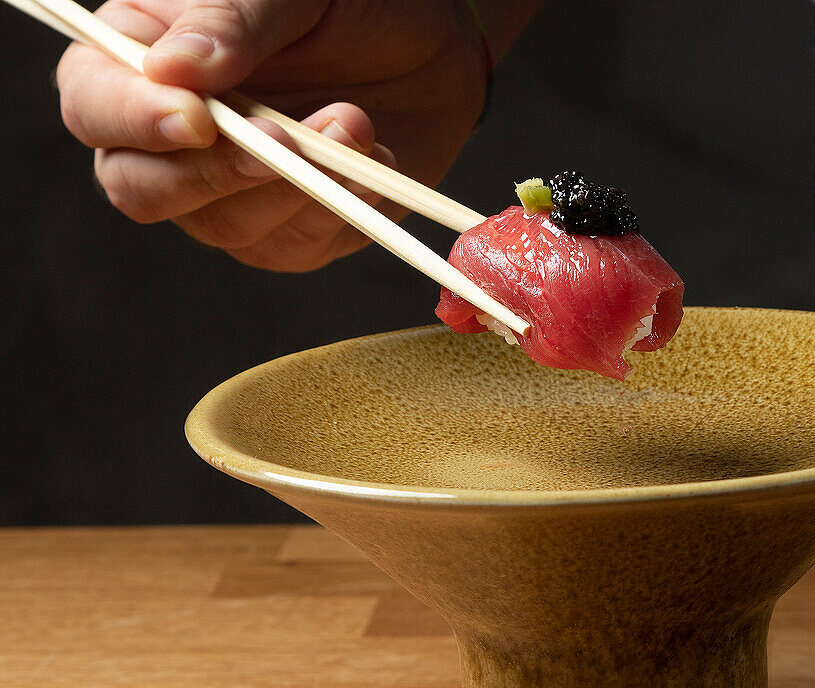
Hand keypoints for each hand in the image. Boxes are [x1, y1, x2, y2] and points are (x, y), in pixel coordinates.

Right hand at [55, 0, 488, 270]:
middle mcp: (172, 143)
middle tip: (281, 135)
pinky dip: (341, 206)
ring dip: (297, 184)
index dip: (135, 121)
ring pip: (228, 227)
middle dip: (214, 173)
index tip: (198, 116)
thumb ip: (231, 19)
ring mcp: (230, 197)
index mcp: (141, 64)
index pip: (94, 108)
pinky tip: (374, 156)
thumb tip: (173, 69)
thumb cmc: (343, 3)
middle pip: (140, 190)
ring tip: (355, 121)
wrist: (428, 44)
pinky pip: (299, 245)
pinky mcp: (293, 233)